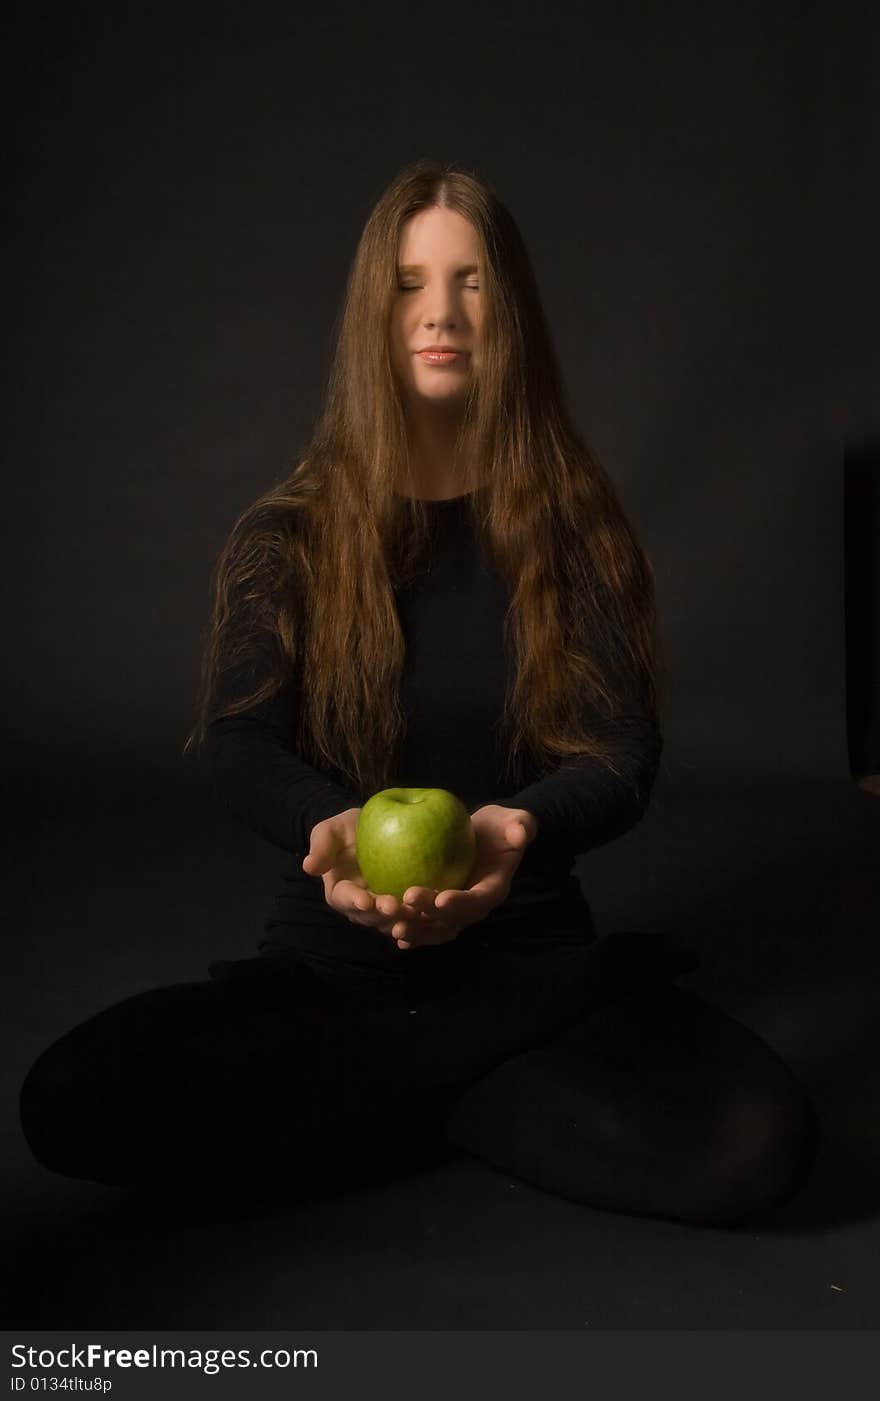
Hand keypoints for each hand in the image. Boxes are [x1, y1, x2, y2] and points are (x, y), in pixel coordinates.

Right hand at [301, 808, 446, 944]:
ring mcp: (384, 911)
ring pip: (393, 922)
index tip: (365, 899)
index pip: (344, 900)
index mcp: (340, 893)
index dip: (354, 902)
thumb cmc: (348, 829)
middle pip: (371, 917)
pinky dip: (424, 918)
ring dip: (405, 920)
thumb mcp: (331, 830)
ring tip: (418, 911)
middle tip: (398, 907)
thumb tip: (308, 866)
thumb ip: (322, 845)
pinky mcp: (406, 907)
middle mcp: (361, 908)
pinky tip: (437, 912)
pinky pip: (415, 917)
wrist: (374, 828)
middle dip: (383, 915)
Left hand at [376, 804, 537, 949]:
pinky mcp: (440, 910)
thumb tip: (519, 833)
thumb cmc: (501, 827)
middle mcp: (475, 907)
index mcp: (493, 889)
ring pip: (436, 928)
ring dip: (417, 930)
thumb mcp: (515, 820)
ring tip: (395, 927)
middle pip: (453, 919)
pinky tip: (392, 933)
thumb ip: (521, 826)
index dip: (462, 903)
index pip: (478, 900)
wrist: (488, 838)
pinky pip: (425, 925)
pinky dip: (412, 932)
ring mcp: (456, 911)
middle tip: (407, 900)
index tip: (441, 898)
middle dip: (430, 915)